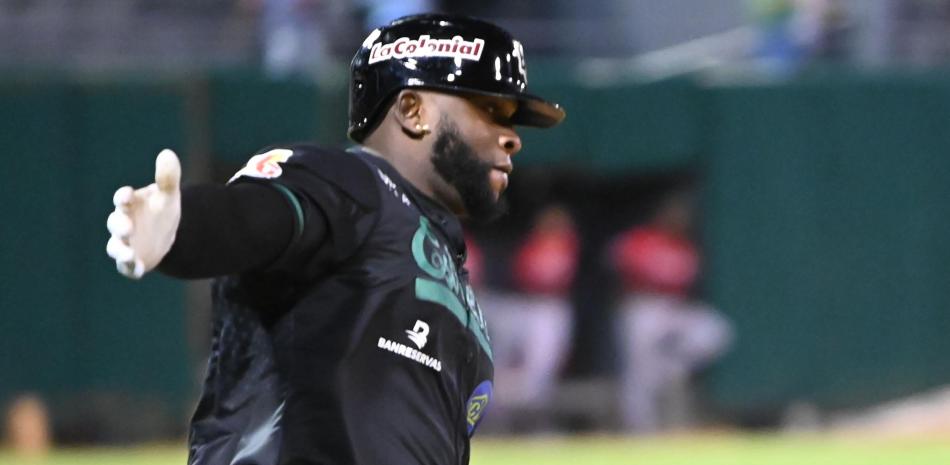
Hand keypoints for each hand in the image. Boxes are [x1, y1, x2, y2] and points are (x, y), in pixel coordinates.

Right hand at [106, 149, 181, 278]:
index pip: (122, 199)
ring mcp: (126, 243)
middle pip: (115, 223)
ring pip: (115, 247)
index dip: (123, 198)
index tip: (127, 196)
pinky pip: (127, 266)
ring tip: (128, 255)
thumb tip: (167, 153)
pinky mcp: (132, 260)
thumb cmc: (161, 210)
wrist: (166, 235)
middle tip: (127, 228)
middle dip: (120, 226)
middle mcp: (123, 223)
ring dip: (120, 251)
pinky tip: (139, 270)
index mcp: (130, 204)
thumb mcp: (168, 195)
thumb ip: (167, 177)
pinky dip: (130, 268)